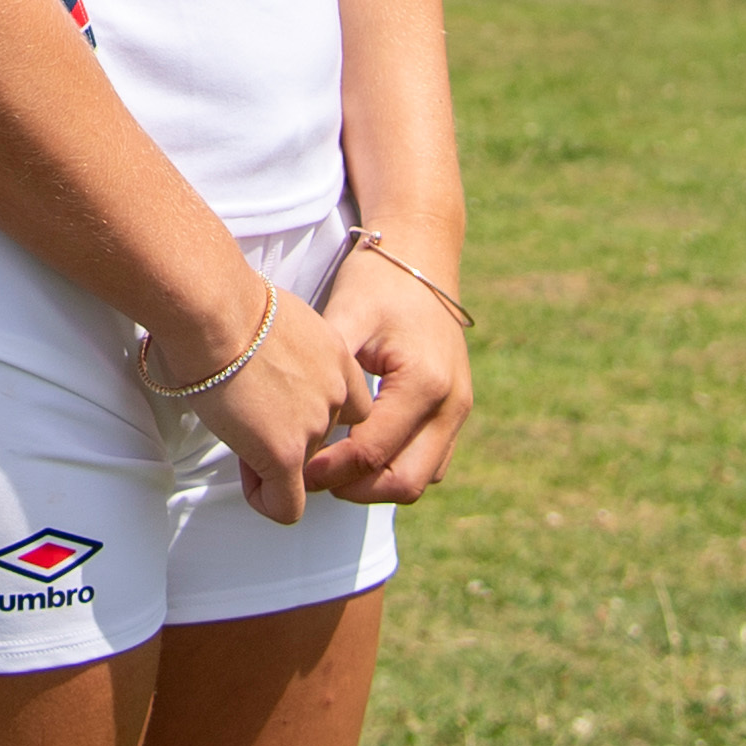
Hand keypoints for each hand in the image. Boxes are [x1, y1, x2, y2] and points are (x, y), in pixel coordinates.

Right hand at [163, 281, 370, 525]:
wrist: (214, 311)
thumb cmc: (224, 302)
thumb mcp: (275, 316)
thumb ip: (283, 346)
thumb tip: (254, 352)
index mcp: (337, 355)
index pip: (348, 404)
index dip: (311, 411)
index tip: (274, 402)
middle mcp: (336, 393)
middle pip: (324, 436)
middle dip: (289, 435)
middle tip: (247, 419)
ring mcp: (314, 425)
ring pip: (303, 467)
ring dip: (272, 459)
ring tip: (236, 433)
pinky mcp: (286, 453)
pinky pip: (287, 505)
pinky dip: (266, 500)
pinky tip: (247, 477)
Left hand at [304, 241, 473, 507]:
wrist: (420, 257)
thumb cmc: (377, 283)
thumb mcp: (346, 318)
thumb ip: (326, 372)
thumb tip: (287, 421)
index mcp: (424, 383)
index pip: (374, 451)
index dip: (330, 469)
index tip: (293, 470)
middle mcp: (451, 404)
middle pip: (405, 481)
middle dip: (353, 489)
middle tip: (307, 480)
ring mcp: (459, 411)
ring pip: (420, 479)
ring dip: (375, 485)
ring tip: (327, 471)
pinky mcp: (455, 412)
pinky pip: (429, 462)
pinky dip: (393, 468)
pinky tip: (354, 454)